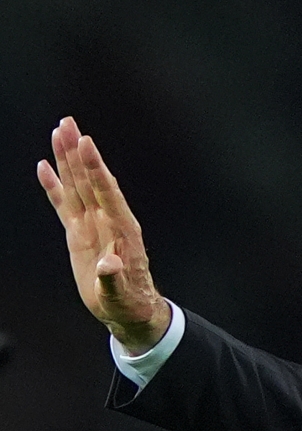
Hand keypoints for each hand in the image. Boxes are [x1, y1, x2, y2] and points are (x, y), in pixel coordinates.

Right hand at [37, 117, 168, 353]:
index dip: (95, 167)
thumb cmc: (127, 300)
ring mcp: (92, 224)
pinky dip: (54, 186)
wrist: (127, 307)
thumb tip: (109, 263)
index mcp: (121, 229)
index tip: (86, 143)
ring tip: (59, 132)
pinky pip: (64, 204)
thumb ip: (113, 277)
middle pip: (90, 180)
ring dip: (67, 160)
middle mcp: (107, 220)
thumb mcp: (120, 293)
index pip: (107, 191)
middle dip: (78, 152)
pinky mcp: (79, 233)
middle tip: (68, 123)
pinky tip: (45, 166)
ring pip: (77, 185)